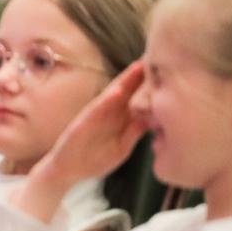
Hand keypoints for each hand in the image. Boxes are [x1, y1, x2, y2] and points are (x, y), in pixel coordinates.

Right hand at [33, 61, 147, 189]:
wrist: (66, 172)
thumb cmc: (93, 161)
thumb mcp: (121, 148)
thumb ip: (135, 133)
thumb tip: (155, 119)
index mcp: (118, 120)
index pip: (136, 99)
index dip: (149, 85)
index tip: (165, 72)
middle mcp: (107, 114)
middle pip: (126, 91)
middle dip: (139, 76)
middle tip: (154, 58)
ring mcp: (94, 117)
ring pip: (112, 95)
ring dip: (125, 81)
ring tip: (138, 67)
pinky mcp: (82, 123)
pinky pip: (95, 109)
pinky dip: (106, 100)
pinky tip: (118, 91)